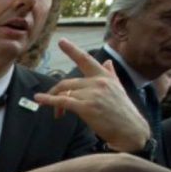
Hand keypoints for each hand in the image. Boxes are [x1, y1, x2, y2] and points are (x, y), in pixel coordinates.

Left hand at [34, 38, 149, 151]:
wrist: (130, 131)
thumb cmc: (122, 112)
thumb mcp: (118, 89)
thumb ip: (111, 74)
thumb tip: (108, 61)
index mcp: (105, 76)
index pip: (86, 59)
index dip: (72, 50)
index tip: (61, 41)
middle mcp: (98, 82)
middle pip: (66, 82)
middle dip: (56, 93)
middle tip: (52, 104)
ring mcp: (92, 94)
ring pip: (64, 92)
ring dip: (54, 103)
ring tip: (57, 114)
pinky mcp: (87, 107)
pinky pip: (63, 101)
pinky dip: (49, 100)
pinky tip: (39, 100)